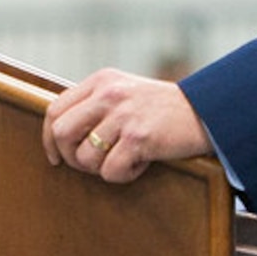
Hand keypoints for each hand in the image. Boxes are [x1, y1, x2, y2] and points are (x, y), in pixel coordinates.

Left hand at [42, 67, 212, 183]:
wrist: (207, 111)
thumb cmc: (163, 109)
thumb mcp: (125, 92)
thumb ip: (95, 105)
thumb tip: (59, 135)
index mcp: (101, 81)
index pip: (54, 110)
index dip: (49, 139)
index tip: (56, 157)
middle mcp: (108, 93)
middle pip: (62, 133)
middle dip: (71, 158)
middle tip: (91, 165)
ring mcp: (123, 114)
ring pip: (85, 157)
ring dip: (102, 169)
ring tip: (125, 159)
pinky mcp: (139, 137)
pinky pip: (111, 171)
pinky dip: (124, 175)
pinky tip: (142, 163)